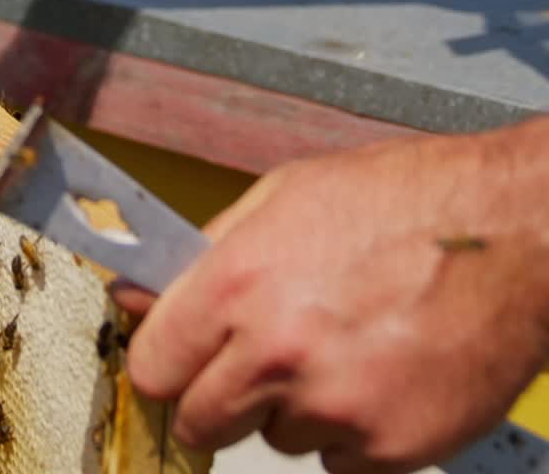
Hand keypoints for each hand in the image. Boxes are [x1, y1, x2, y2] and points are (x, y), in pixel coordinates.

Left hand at [113, 122, 548, 473]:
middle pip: (200, 422)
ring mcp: (337, 408)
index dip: (163, 361)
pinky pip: (335, 460)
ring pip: (272, 439)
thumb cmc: (397, 201)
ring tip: (335, 346)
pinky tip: (372, 374)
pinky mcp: (390, 449)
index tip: (175, 356)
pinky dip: (346, 431)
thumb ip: (202, 253)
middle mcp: (279, 353)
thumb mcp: (279, 197)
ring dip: (288, 407)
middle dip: (214, 395)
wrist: (505, 235)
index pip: (153, 367)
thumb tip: (139, 294)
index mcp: (238, 284)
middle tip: (252, 359)